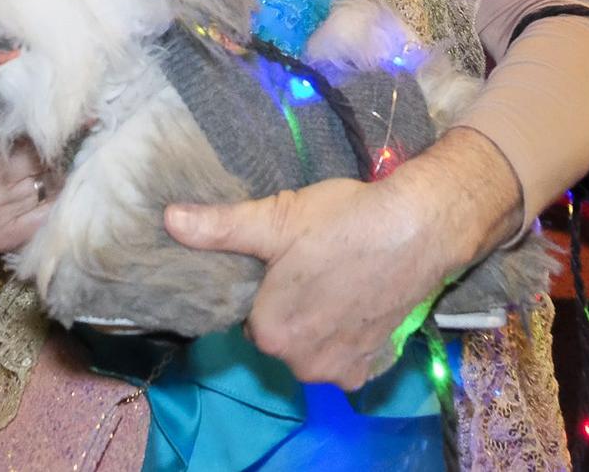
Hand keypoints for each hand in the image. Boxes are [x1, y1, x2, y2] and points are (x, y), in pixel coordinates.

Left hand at [164, 128, 515, 389]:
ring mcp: (338, 369)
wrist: (419, 229)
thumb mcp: (277, 218)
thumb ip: (220, 227)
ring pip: (310, 348)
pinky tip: (357, 303)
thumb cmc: (344, 221)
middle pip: (281, 335)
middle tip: (315, 266)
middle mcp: (299, 362)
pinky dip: (347, 339)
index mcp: (269, 331)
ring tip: (338, 280)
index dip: (267, 288)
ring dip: (318, 325)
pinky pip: (344, 360)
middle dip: (292, 308)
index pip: (251, 315)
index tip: (288, 263)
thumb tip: (169, 219)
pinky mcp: (370, 367)